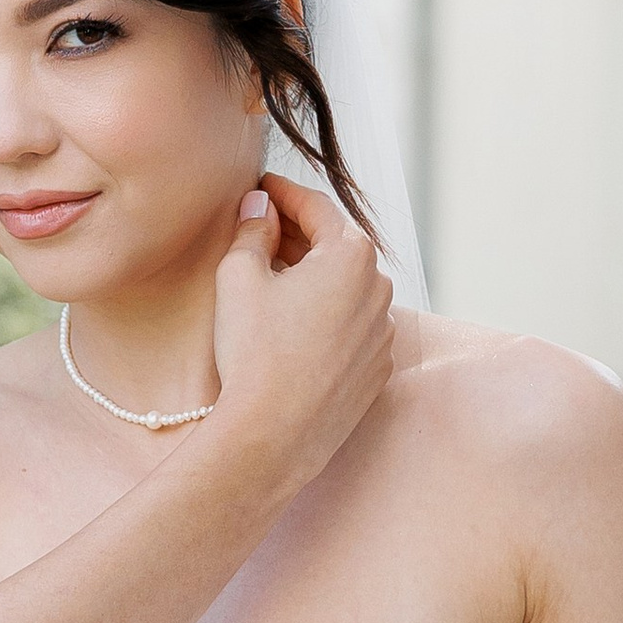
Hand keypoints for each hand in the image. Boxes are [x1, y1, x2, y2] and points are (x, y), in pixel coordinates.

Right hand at [208, 175, 394, 494]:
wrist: (273, 435)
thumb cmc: (254, 353)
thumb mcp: (239, 277)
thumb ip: (252, 230)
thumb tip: (259, 206)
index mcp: (351, 255)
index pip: (316, 207)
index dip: (283, 192)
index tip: (261, 187)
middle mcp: (379, 288)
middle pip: (337, 245)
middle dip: (299, 233)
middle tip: (261, 226)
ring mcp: (383, 331)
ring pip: (347, 287)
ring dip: (315, 276)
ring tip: (274, 276)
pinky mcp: (377, 367)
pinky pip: (353, 326)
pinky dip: (328, 315)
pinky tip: (293, 325)